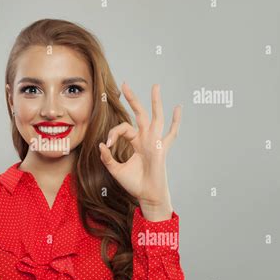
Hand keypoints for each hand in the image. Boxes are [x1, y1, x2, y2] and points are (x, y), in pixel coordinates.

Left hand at [99, 82, 181, 220]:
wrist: (147, 196)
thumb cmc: (134, 183)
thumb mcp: (116, 170)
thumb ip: (107, 158)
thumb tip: (102, 144)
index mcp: (135, 142)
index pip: (123, 128)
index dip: (113, 133)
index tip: (108, 145)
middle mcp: (146, 138)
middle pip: (139, 114)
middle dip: (132, 99)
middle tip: (125, 84)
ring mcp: (155, 142)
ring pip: (155, 117)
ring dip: (155, 102)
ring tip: (155, 86)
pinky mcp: (162, 149)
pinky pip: (171, 134)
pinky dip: (175, 122)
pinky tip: (178, 108)